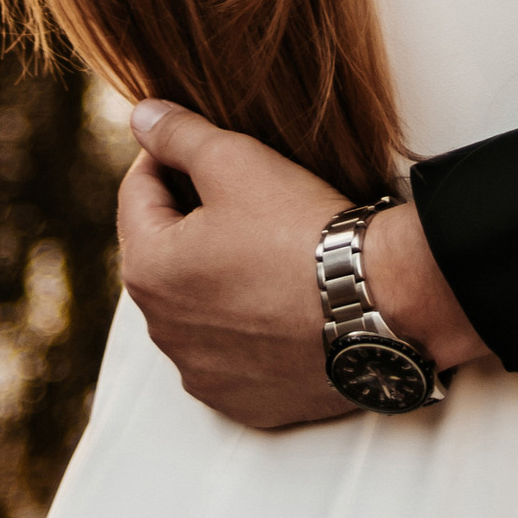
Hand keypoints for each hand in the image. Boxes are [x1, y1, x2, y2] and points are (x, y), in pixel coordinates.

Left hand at [118, 102, 487, 427]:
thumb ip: (178, 135)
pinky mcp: (243, 401)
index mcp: (148, 270)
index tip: (198, 147)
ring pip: (195, 307)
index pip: (137, 195)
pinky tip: (281, 301)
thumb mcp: (236, 161)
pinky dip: (245, 328)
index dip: (166, 158)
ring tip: (267, 250)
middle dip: (190, 221)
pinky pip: (230, 354)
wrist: (380, 306)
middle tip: (242, 196)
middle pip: (164, 254)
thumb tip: (140, 116)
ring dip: (215, 277)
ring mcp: (202, 373)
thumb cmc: (304, 231)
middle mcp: (163, 331)